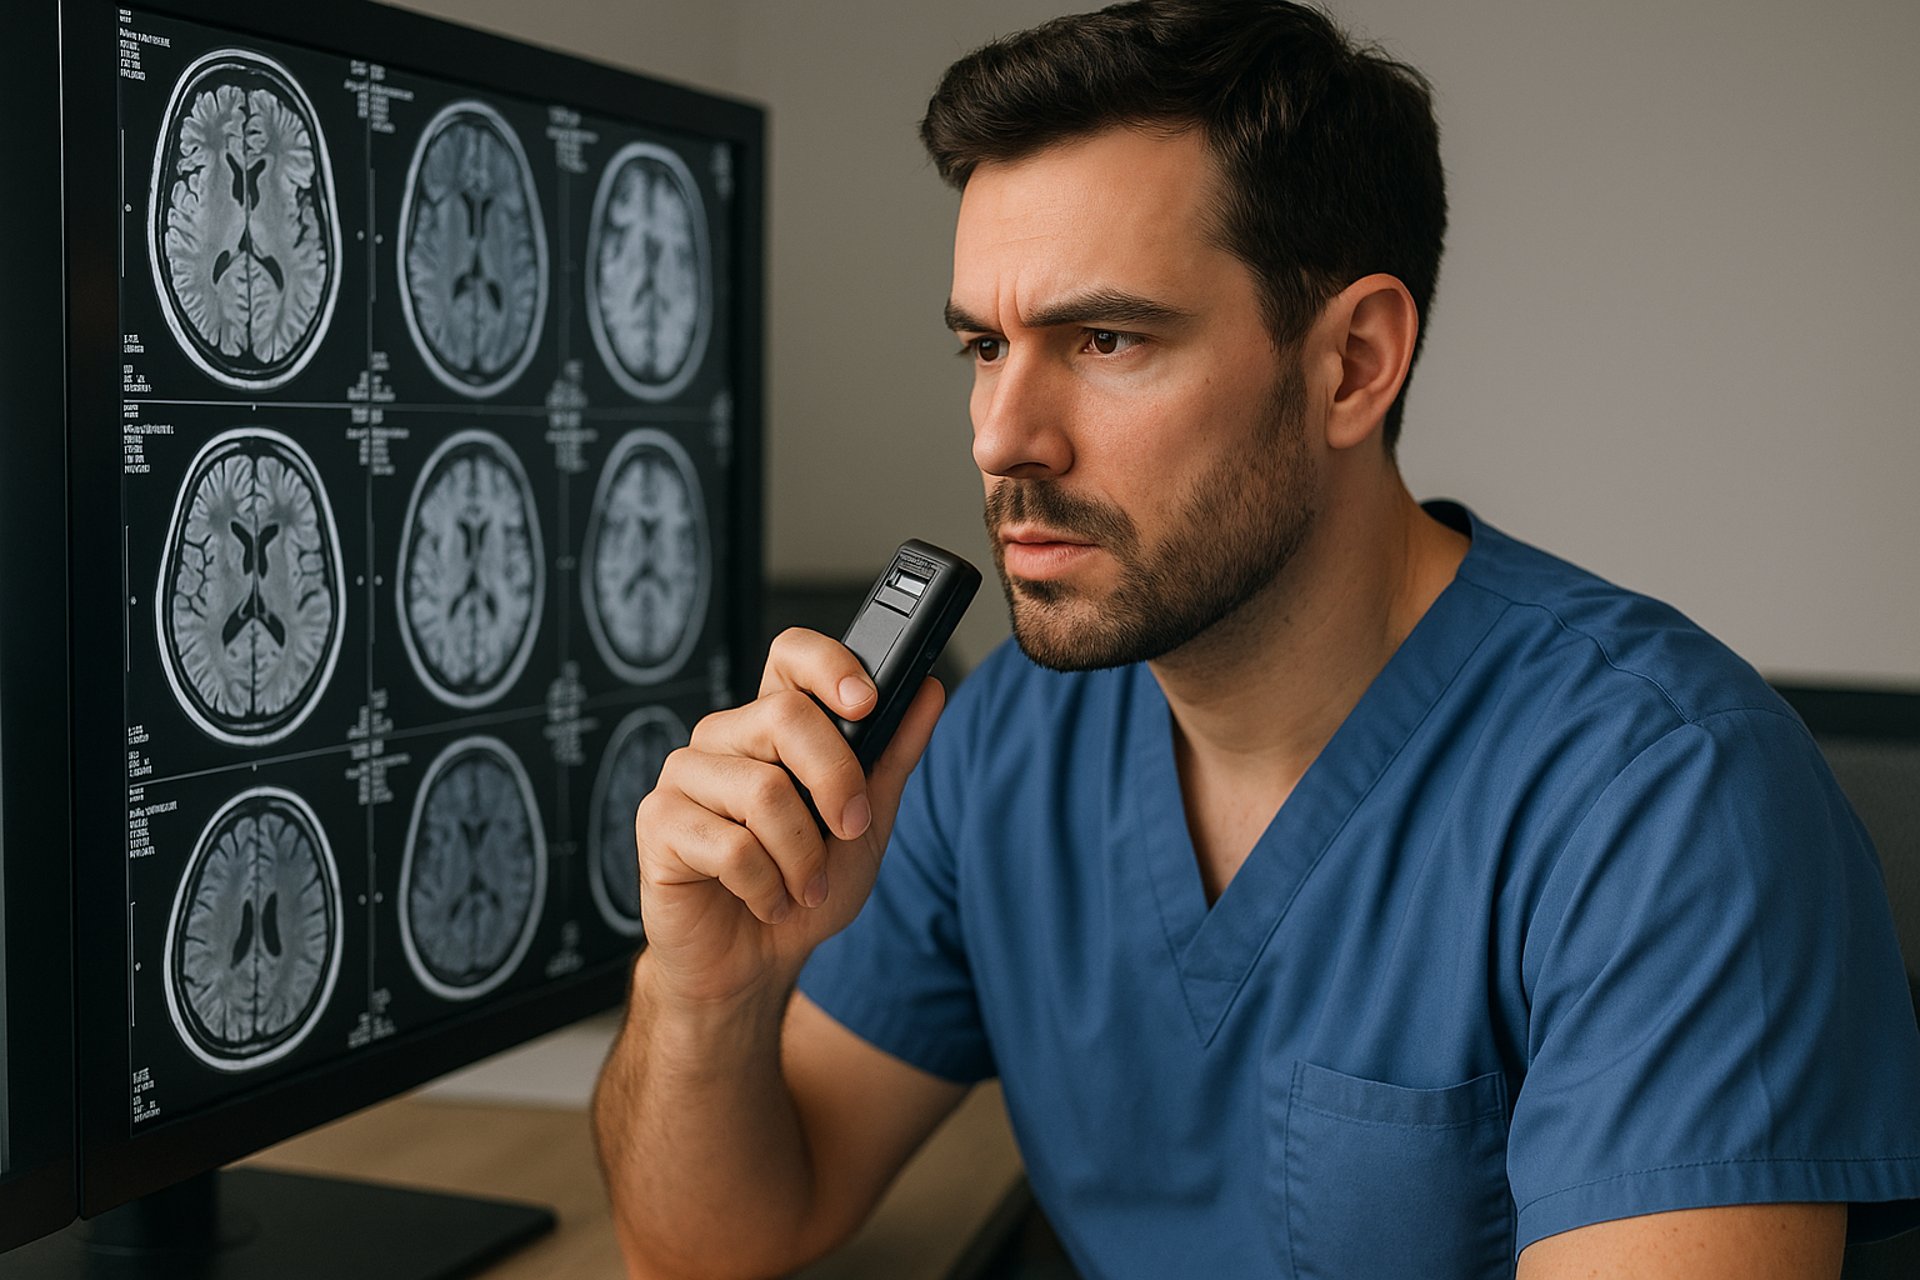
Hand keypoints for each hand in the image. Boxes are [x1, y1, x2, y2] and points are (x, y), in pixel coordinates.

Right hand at [634, 627, 945, 1006]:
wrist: (754, 963)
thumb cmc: (802, 889)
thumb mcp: (867, 822)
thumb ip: (893, 755)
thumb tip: (929, 691)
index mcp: (772, 725)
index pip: (791, 655)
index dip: (829, 665)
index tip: (867, 702)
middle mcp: (725, 738)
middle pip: (784, 716)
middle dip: (836, 782)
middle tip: (849, 831)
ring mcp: (685, 776)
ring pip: (762, 791)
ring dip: (802, 856)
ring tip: (802, 885)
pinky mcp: (658, 823)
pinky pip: (729, 846)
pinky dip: (766, 887)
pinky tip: (766, 901)